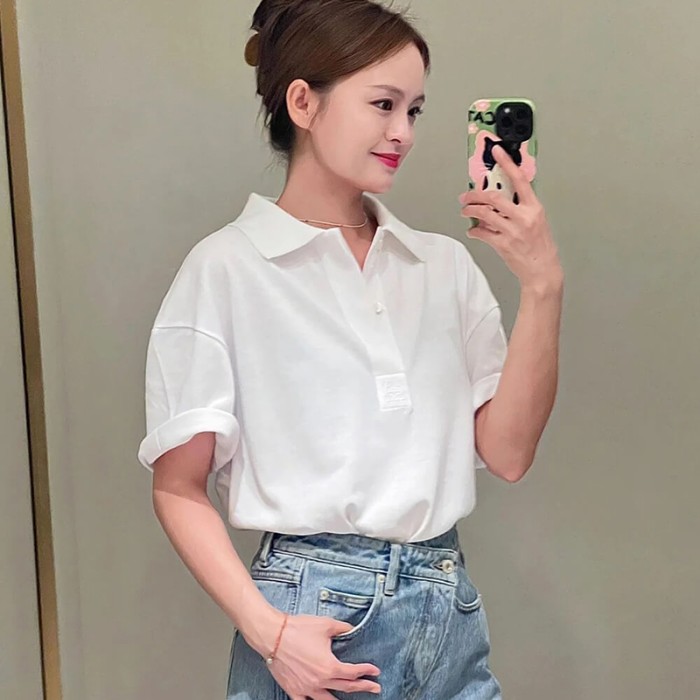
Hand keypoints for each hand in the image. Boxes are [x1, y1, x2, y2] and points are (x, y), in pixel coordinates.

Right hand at [252, 610, 381, 697]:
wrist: (273, 635)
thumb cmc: (298, 629)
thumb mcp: (326, 624)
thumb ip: (342, 628)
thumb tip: (352, 629)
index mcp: (330, 667)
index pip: (354, 673)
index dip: (367, 671)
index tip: (375, 671)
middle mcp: (320, 682)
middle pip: (346, 688)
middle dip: (363, 687)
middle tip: (374, 688)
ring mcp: (306, 689)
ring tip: (351, 699)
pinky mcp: (294, 690)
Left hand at [459, 144, 562, 290]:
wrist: (542, 270)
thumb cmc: (540, 246)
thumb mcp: (536, 221)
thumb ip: (520, 207)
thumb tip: (499, 199)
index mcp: (534, 207)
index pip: (519, 179)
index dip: (507, 163)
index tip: (497, 151)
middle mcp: (524, 217)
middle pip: (493, 197)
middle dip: (475, 194)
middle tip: (465, 195)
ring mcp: (513, 231)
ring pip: (484, 213)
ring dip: (470, 210)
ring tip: (465, 210)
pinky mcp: (503, 244)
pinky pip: (482, 233)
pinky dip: (474, 230)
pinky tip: (473, 230)